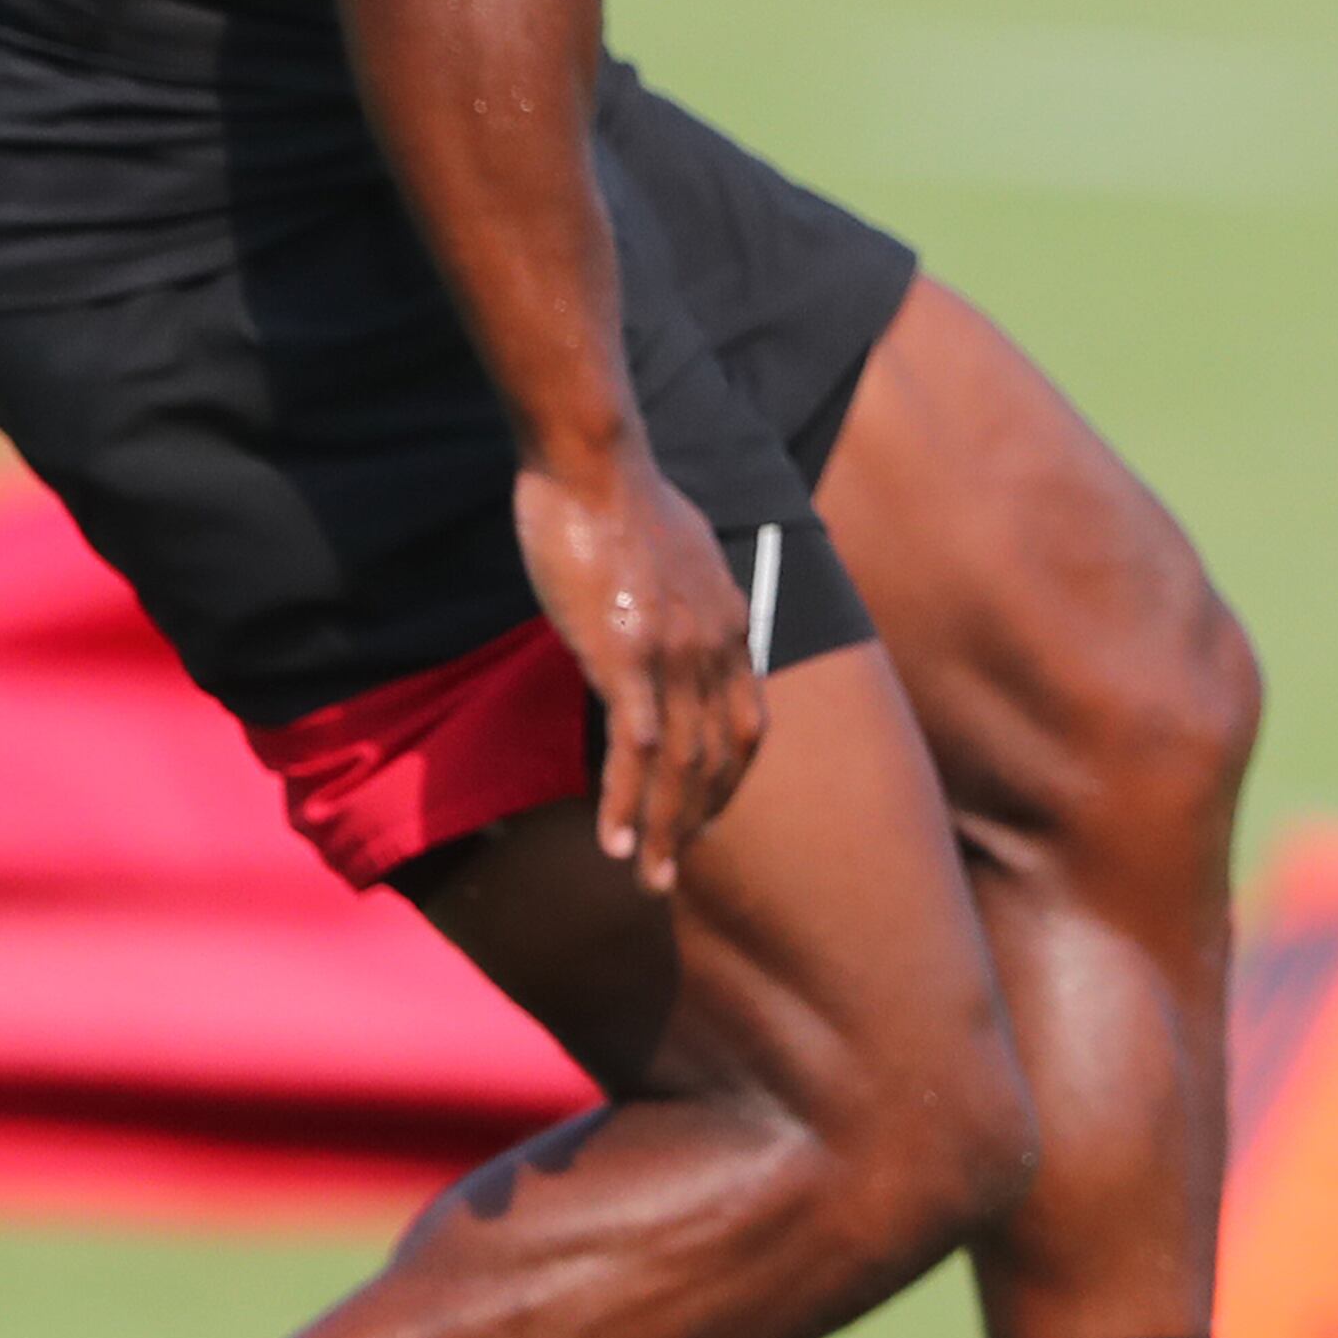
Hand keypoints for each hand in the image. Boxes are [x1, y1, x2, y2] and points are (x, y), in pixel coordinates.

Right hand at [513, 445, 761, 892]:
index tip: (702, 814)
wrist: (591, 457)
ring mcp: (673, 656)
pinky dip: (624, 802)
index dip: (727, 780)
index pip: (745, 725)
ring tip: (647, 880)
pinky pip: (633, 751)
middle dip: (697, 824)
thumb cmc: (614, 491)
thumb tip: (660, 604)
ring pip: (680, 769)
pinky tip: (611, 839)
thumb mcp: (671, 546)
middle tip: (672, 872)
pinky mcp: (625, 657)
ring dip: (664, 832)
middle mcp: (715, 649)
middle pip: (717, 760)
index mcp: (729, 623)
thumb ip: (675, 590)